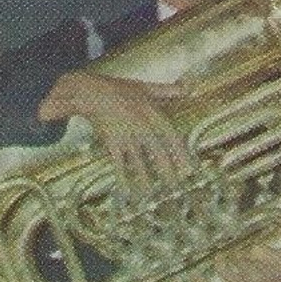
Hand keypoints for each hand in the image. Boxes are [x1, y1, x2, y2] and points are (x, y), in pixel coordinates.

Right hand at [37, 71, 190, 193]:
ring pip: (139, 161)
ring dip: (146, 178)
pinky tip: (127, 190)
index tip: (191, 168)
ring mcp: (126, 135)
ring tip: (153, 194)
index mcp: (152, 113)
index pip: (172, 136)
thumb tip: (190, 87)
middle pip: (158, 152)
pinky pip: (119, 163)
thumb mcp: (145, 87)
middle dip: (167, 170)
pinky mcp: (111, 141)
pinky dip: (123, 178)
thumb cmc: (119, 89)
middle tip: (176, 186)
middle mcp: (141, 126)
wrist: (89, 91)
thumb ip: (169, 91)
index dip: (182, 153)